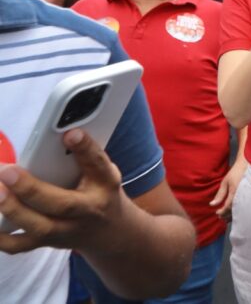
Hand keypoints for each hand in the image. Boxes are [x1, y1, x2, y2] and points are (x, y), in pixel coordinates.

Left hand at [0, 129, 128, 254]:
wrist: (110, 232)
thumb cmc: (100, 192)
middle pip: (62, 204)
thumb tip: (57, 135)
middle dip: (31, 189)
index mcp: (104, 184)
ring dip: (13, 210)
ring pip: (40, 227)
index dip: (85, 149)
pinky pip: (20, 245)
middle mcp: (87, 210)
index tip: (70, 133)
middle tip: (7, 172)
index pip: (97, 164)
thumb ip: (83, 156)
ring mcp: (67, 230)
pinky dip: (0, 238)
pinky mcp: (48, 243)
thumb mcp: (102, 171)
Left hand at [210, 157, 247, 220]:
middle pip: (234, 210)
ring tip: (226, 216)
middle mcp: (242, 196)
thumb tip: (212, 204)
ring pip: (240, 210)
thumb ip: (219, 194)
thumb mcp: (225, 182)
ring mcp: (248, 196)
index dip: (222, 211)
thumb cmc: (236, 172)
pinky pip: (244, 206)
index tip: (217, 212)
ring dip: (232, 214)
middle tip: (221, 216)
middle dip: (227, 214)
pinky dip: (238, 210)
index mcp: (235, 192)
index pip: (228, 207)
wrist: (248, 165)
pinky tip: (234, 211)